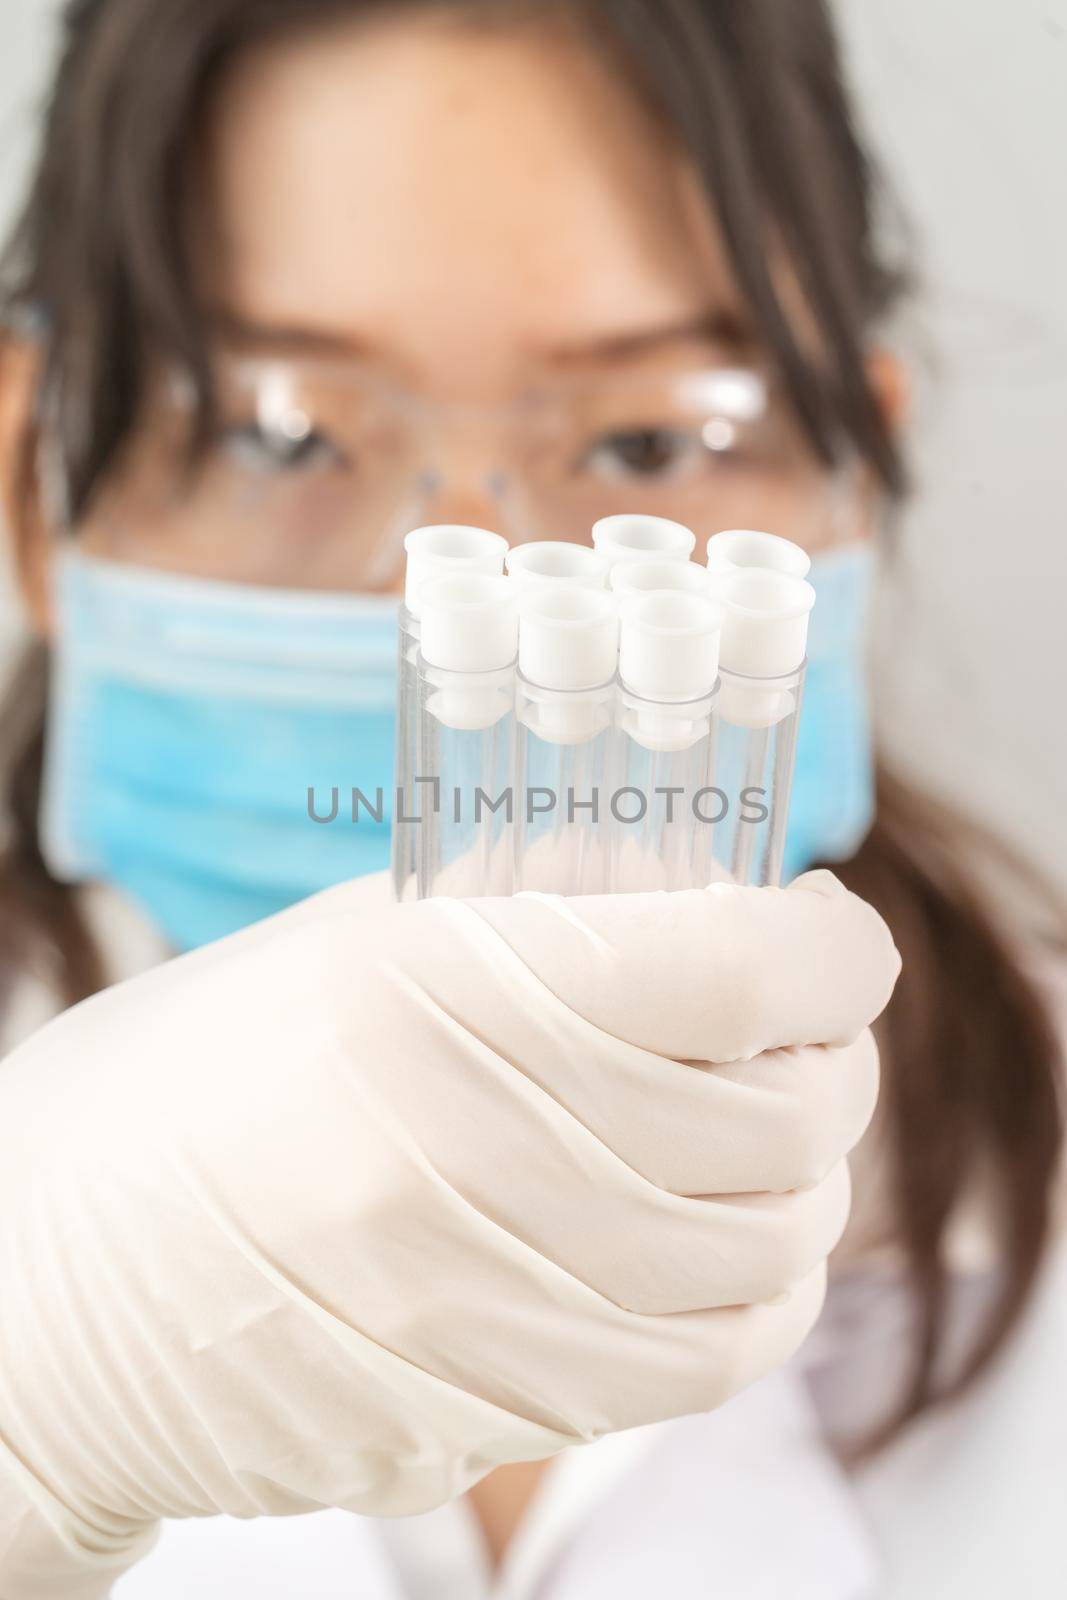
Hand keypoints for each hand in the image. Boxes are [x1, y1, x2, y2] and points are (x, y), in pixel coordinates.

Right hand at [0, 870, 897, 1597]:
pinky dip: (765, 1285)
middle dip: (830, 1050)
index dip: (832, 946)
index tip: (829, 930)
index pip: (730, 972)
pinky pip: (718, 1360)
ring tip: (757, 1122)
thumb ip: (537, 913)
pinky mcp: (495, 1408)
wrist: (48, 1297)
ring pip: (776, 1244)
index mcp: (425, 998)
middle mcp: (469, 1157)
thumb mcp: (343, 942)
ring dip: (804, 1169)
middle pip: (784, 1115)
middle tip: (793, 1019)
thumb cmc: (183, 1087)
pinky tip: (729, 1235)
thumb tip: (712, 896)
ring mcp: (487, 1304)